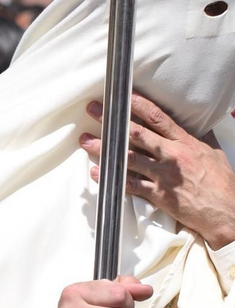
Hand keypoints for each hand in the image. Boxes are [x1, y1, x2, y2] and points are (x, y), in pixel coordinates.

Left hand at [81, 95, 234, 248]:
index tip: (121, 97)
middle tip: (94, 110)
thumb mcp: (213, 153)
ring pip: (128, 158)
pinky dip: (111, 178)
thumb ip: (198, 138)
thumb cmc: (220, 182)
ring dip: (104, 149)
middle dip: (112, 121)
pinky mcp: (159, 194)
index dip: (137, 104)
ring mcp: (164, 175)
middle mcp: (172, 155)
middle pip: (137, 133)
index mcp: (185, 142)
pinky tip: (96, 172)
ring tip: (86, 141)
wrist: (225, 210)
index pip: (157, 118)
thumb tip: (195, 125)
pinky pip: (130, 185)